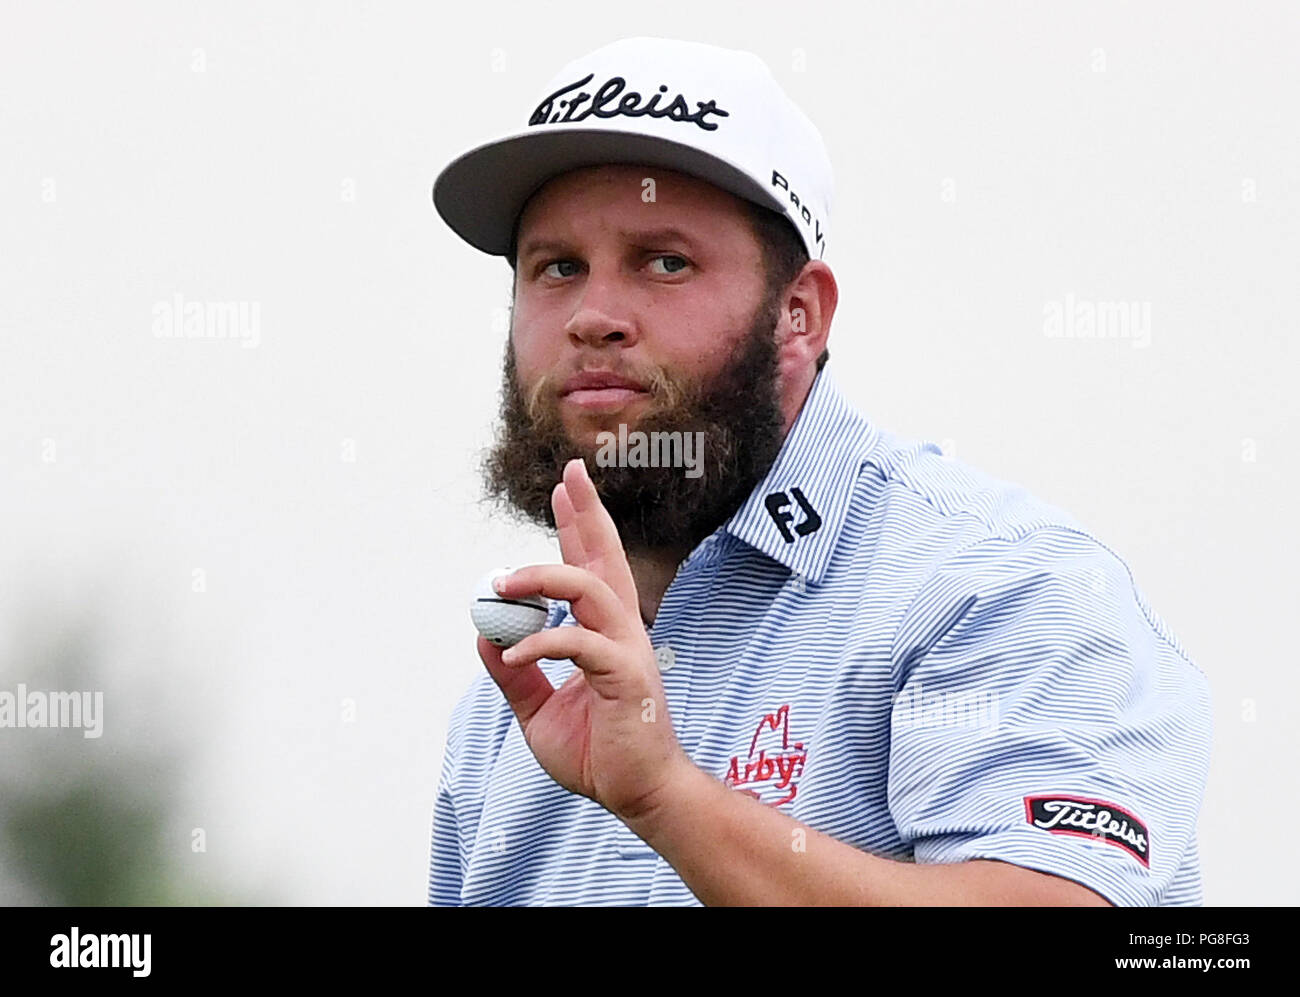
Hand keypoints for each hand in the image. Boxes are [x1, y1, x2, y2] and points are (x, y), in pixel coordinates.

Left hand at [477, 457, 691, 824]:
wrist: (637, 794)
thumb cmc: (598, 754)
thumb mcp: (539, 711)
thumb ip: (515, 673)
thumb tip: (485, 636)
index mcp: (605, 633)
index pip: (590, 567)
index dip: (579, 526)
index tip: (565, 488)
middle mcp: (622, 631)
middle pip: (604, 558)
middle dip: (587, 514)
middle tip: (569, 475)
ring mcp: (628, 649)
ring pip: (590, 589)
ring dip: (544, 578)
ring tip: (503, 582)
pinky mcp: (627, 676)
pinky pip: (580, 644)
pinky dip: (541, 643)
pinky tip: (512, 653)